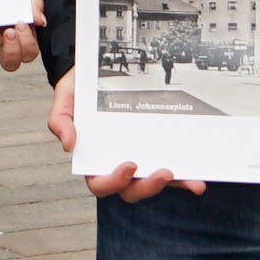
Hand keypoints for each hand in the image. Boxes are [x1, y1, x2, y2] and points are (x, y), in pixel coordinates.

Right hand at [50, 74, 201, 199]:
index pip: (100, 183)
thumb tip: (69, 145)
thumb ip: (60, 120)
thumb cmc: (80, 87)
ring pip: (155, 181)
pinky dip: (186, 175)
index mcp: (94, 158)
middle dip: (148, 186)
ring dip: (175, 185)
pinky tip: (199, 176)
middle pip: (131, 190)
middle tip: (164, 172)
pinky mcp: (157, 148)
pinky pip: (172, 166)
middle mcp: (117, 163)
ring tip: (193, 181)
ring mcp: (140, 157)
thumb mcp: (65, 97)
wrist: (99, 69)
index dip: (114, 181)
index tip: (128, 164)